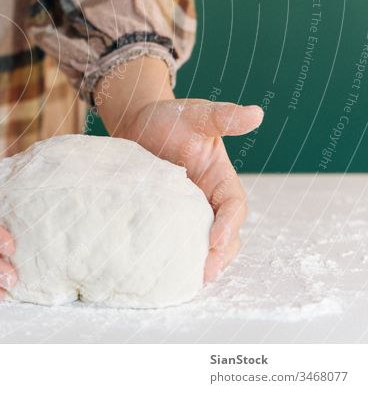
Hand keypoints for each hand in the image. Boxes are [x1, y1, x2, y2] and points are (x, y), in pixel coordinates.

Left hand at [114, 99, 263, 280]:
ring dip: (200, 261)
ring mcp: (187, 211)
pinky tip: (164, 268)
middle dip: (219, 255)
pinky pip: (175, 239)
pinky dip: (175, 254)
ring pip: (201, 242)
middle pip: (224, 235)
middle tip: (205, 273)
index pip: (234, 207)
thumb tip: (256, 114)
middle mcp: (209, 200)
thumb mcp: (197, 114)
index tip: (215, 240)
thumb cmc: (170, 118)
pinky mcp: (165, 217)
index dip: (228, 225)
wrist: (137, 123)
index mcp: (222, 179)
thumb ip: (223, 116)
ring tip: (189, 280)